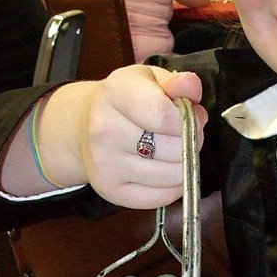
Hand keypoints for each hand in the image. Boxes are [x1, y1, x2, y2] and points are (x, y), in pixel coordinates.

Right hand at [38, 65, 206, 206]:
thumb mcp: (150, 79)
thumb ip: (177, 82)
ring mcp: (104, 164)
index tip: (192, 117)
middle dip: (190, 143)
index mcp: (115, 93)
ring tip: (173, 151)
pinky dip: (173, 186)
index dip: (189, 119)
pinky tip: (164, 170)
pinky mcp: (110, 191)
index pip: (164, 115)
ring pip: (172, 175)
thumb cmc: (127, 100)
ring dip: (184, 165)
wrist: (84, 126)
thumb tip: (190, 86)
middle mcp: (104, 130)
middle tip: (183, 136)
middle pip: (173, 148)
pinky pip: (161, 197)